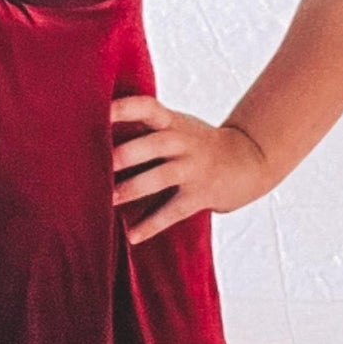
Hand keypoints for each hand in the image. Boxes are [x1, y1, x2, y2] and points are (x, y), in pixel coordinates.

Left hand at [111, 94, 272, 244]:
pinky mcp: (201, 194)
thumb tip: (93, 134)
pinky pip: (173, 211)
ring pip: (161, 177)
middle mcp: (182, 142)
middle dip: (127, 153)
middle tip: (100, 163)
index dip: (125, 107)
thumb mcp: (177, 125)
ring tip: (109, 200)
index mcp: (172, 122)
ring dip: (134, 188)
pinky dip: (152, 225)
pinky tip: (132, 236)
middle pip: (153, 144)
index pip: (148, 107)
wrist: (249, 159)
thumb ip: (145, 128)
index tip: (102, 110)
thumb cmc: (198, 143)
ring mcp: (193, 168)